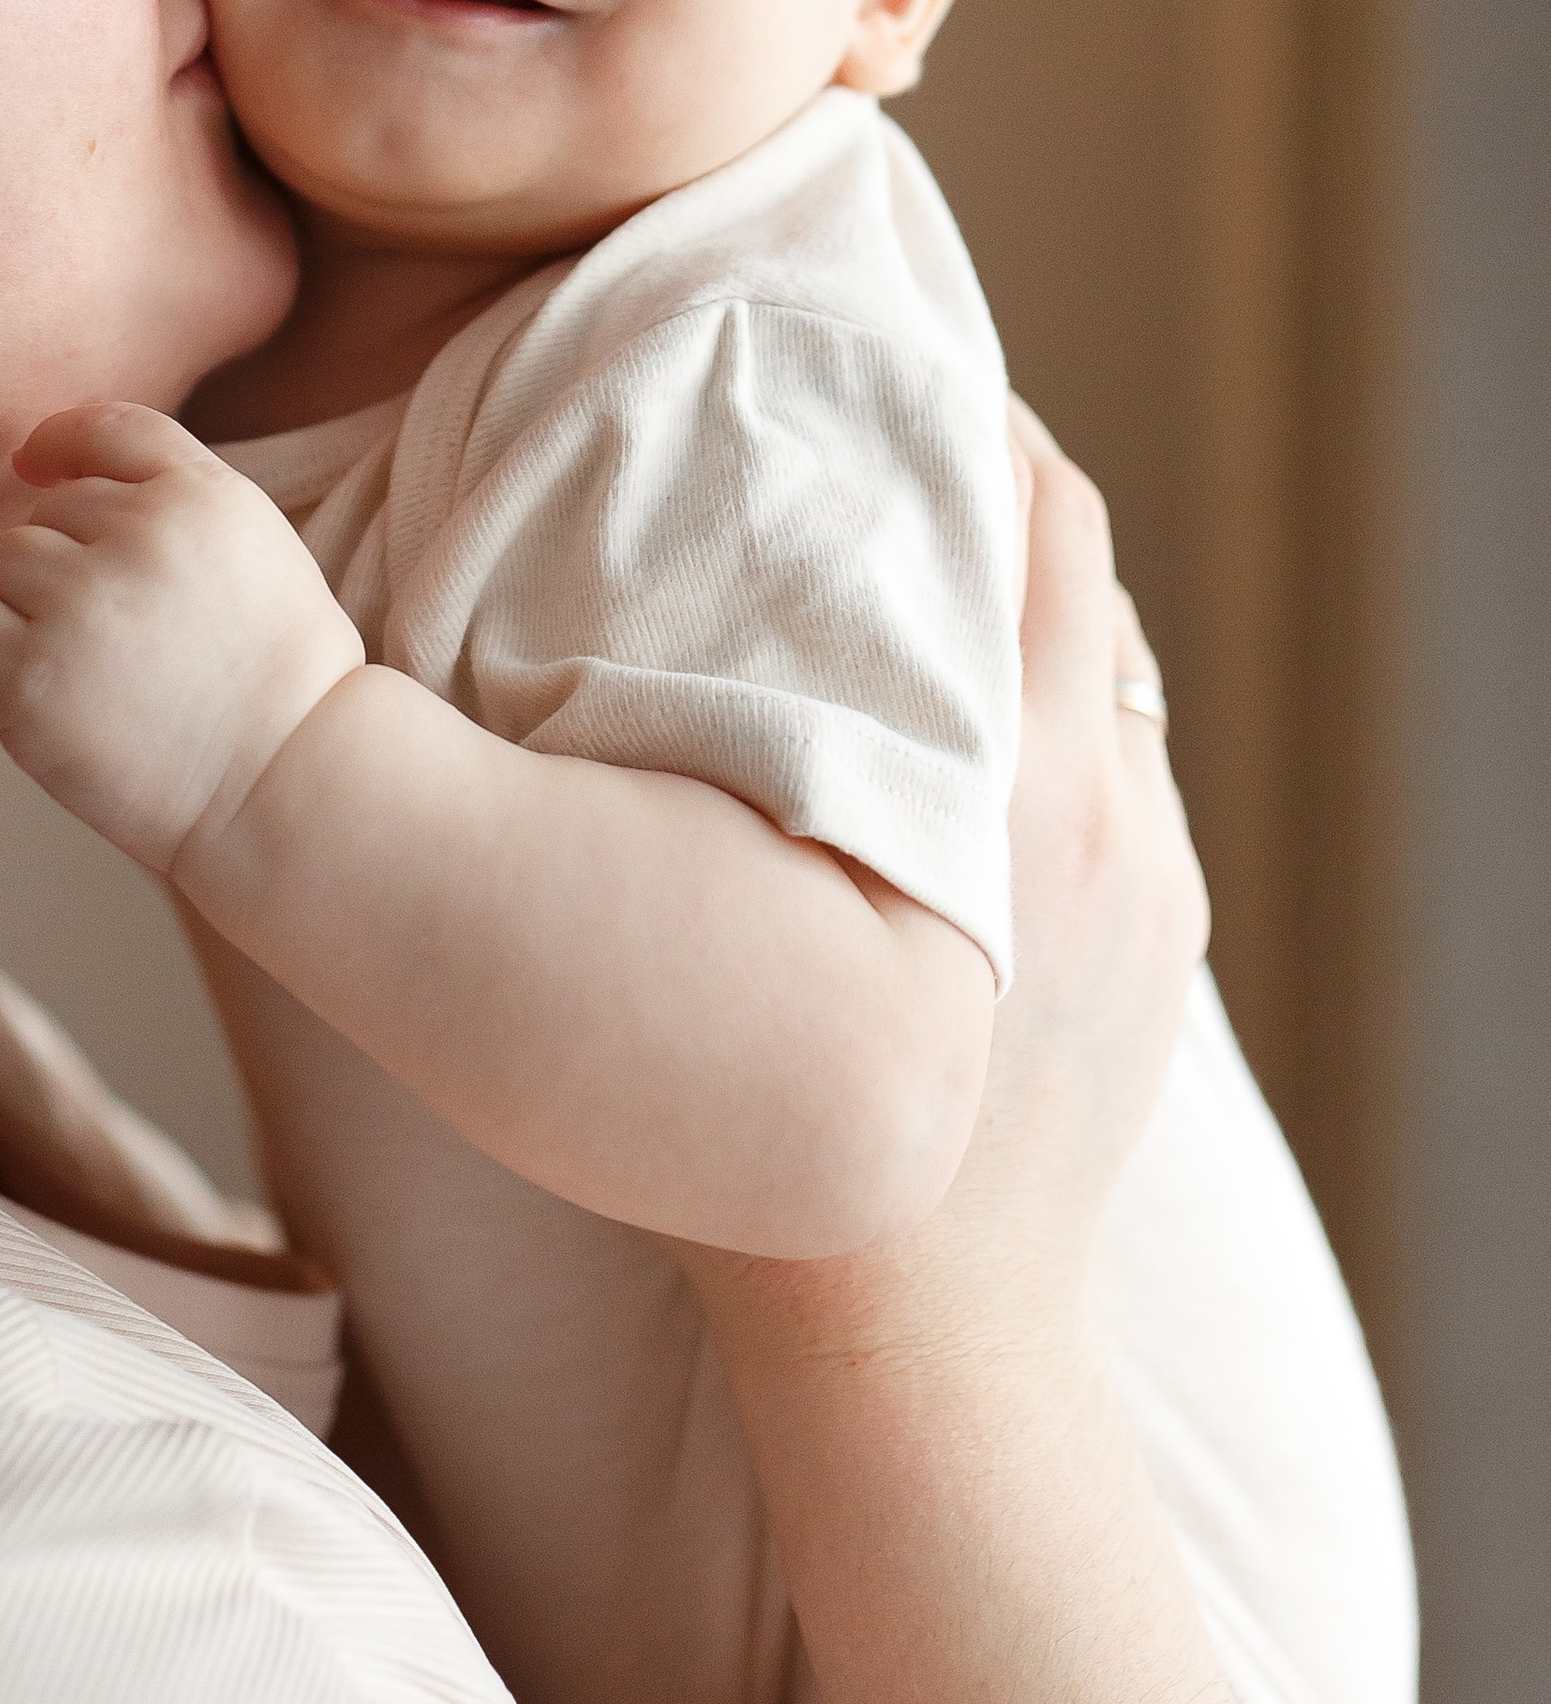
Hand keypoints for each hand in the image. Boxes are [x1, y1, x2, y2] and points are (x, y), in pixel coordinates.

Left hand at [0, 402, 364, 876]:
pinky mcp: (31, 676)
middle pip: (45, 512)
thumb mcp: (255, 545)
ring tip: (82, 670)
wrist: (283, 787)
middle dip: (63, 566)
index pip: (105, 429)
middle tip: (118, 642)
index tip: (36, 469)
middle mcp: (140, 535)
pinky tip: (14, 682)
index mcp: (201, 495)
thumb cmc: (273, 680)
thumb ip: (172, 493)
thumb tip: (44, 464)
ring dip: (18, 609)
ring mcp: (81, 603)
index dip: (59, 445)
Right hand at [695, 402, 1205, 1355]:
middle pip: (1077, 561)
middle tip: (883, 433)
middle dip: (990, 483)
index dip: (960, 412)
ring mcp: (1152, 877)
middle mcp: (1100, 800)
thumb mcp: (669, 916)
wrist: (916, 1343)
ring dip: (1024, 608)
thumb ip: (637, 757)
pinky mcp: (1171, 940)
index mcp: (995, 768)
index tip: (878, 360)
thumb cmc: (752, 1143)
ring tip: (914, 573)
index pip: (1024, 507)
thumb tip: (533, 616)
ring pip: (1108, 665)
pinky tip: (962, 737)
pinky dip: (1056, 722)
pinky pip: (1125, 771)